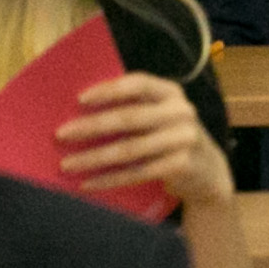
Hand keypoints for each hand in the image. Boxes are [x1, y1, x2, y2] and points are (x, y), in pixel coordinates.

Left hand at [57, 71, 233, 211]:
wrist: (207, 172)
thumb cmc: (170, 138)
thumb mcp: (161, 115)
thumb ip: (135, 108)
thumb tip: (82, 111)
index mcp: (172, 93)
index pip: (139, 84)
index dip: (109, 91)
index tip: (80, 100)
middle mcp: (181, 112)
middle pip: (129, 118)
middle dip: (92, 127)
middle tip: (61, 135)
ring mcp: (183, 139)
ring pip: (130, 149)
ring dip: (94, 158)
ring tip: (67, 164)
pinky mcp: (181, 165)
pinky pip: (137, 172)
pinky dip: (109, 179)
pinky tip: (87, 183)